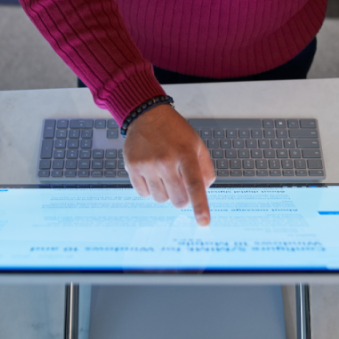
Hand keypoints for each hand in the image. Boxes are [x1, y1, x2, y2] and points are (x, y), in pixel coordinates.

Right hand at [123, 104, 215, 224]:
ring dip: (165, 192)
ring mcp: (148, 164)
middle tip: (180, 185)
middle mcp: (166, 160)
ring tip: (164, 174)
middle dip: (182, 198)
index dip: (200, 206)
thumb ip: (205, 169)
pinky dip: (150, 189)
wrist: (148, 115)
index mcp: (186, 154)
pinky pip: (144, 194)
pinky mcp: (132, 167)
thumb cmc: (175, 132)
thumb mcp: (197, 145)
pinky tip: (151, 173)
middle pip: (177, 200)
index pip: (195, 185)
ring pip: (160, 199)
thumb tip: (204, 191)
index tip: (203, 223)